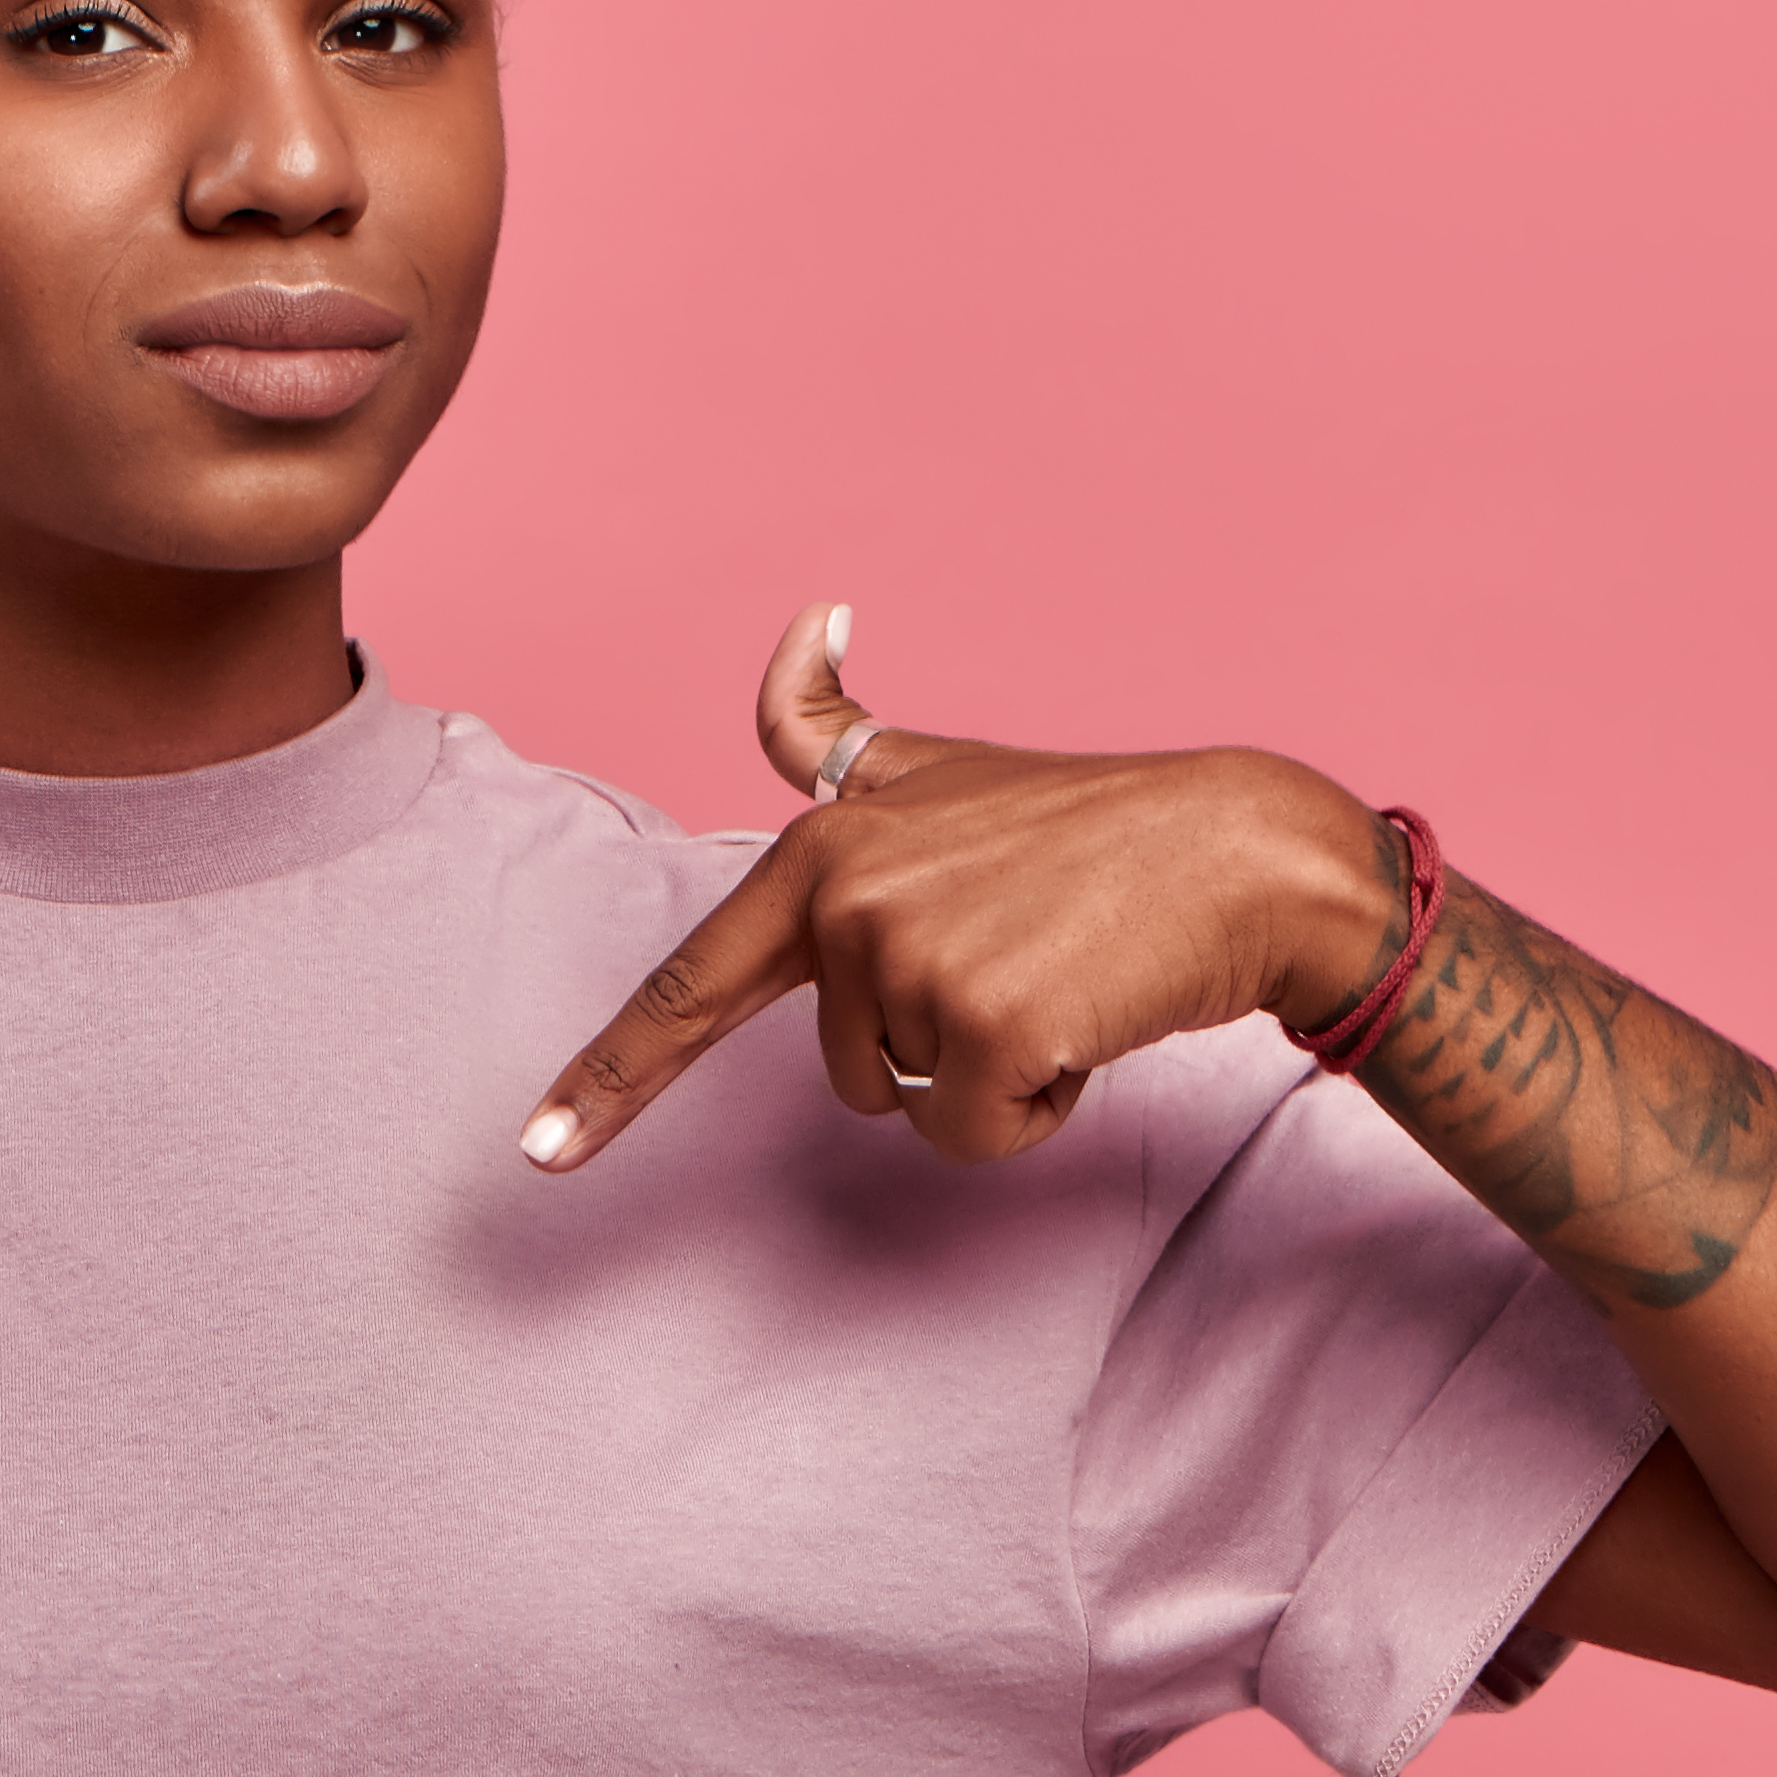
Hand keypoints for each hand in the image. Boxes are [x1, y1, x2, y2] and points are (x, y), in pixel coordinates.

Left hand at [519, 603, 1395, 1174]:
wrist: (1240, 853)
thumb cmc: (1088, 826)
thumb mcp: (938, 767)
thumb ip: (835, 729)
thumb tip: (803, 621)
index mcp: (818, 853)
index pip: (688, 985)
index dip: (608, 1079)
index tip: (536, 1156)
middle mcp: (846, 901)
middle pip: (848, 1073)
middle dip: (937, 1048)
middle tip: (1018, 960)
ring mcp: (913, 960)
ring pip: (915, 1110)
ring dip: (993, 1075)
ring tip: (1055, 980)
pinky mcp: (987, 1024)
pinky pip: (977, 1136)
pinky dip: (1039, 1104)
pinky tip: (1084, 1020)